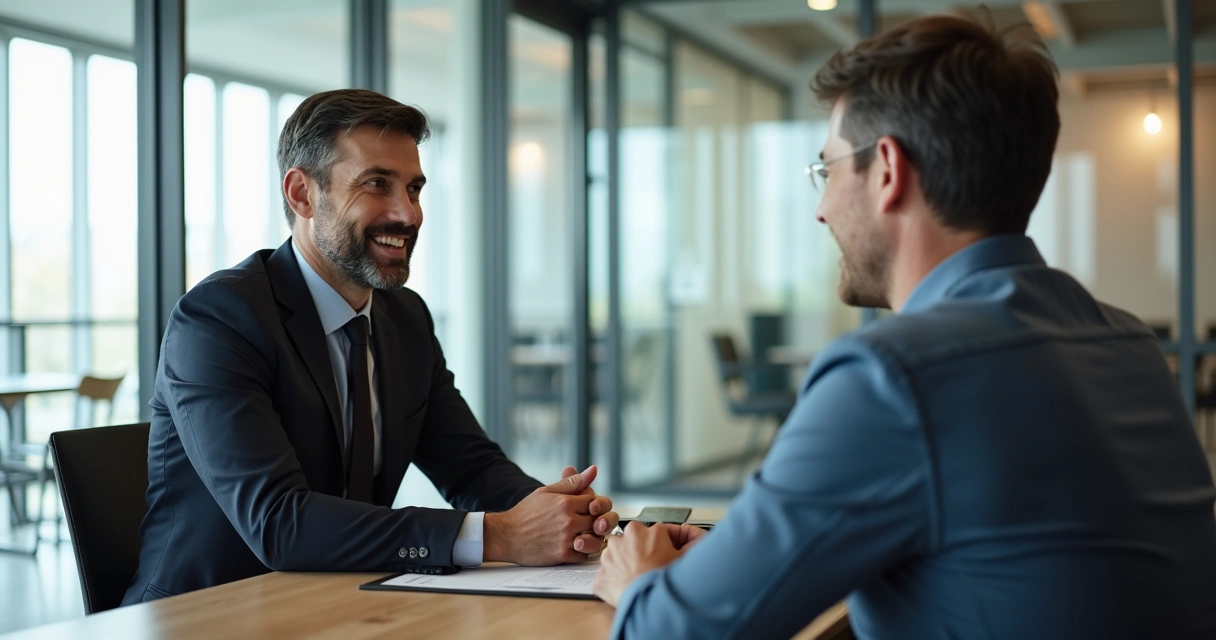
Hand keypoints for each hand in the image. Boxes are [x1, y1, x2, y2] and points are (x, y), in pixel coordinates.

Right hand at [483, 465, 598, 565]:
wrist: (506, 535)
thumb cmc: (526, 512)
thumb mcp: (547, 492)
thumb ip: (573, 482)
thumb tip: (594, 470)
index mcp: (566, 502)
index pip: (596, 502)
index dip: (592, 505)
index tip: (584, 508)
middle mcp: (568, 521)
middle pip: (598, 520)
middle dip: (594, 521)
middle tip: (584, 522)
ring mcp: (566, 539)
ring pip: (595, 539)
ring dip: (591, 537)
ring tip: (580, 534)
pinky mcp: (562, 555)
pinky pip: (584, 555)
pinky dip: (581, 551)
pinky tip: (571, 544)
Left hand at [593, 521, 706, 606]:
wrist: (648, 604)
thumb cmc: (665, 582)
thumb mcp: (685, 558)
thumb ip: (691, 544)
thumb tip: (698, 538)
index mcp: (643, 530)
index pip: (655, 533)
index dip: (662, 544)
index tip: (664, 553)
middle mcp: (622, 539)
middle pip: (632, 542)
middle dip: (640, 551)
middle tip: (651, 567)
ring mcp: (608, 557)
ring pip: (617, 557)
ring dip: (625, 565)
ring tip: (639, 579)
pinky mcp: (600, 576)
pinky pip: (608, 577)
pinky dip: (615, 582)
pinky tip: (628, 589)